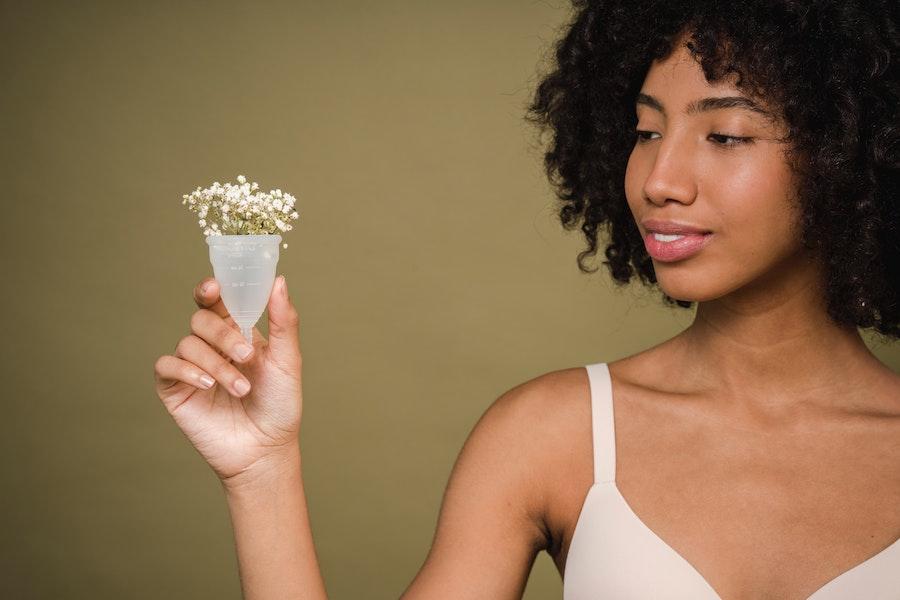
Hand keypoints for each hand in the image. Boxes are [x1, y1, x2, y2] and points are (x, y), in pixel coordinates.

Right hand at [154, 275, 303, 487]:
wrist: (265, 450)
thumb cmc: (279, 405)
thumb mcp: (288, 361)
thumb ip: (284, 322)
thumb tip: (279, 281)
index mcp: (237, 333)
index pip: (217, 302)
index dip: (210, 289)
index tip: (214, 287)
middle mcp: (212, 346)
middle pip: (201, 319)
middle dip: (223, 334)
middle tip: (247, 356)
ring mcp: (192, 367)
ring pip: (188, 344)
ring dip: (216, 364)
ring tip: (241, 389)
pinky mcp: (175, 389)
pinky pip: (167, 366)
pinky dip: (187, 371)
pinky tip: (208, 386)